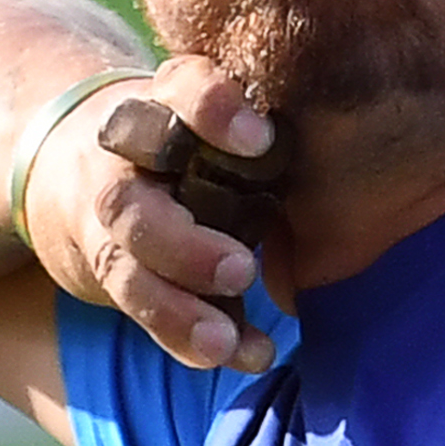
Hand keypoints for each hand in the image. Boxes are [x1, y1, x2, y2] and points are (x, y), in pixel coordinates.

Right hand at [21, 55, 282, 371]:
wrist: (87, 165)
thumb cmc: (197, 138)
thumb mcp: (223, 117)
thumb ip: (265, 138)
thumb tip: (357, 172)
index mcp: (166, 103)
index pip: (181, 90)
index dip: (213, 112)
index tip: (261, 139)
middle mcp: (125, 162)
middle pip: (131, 201)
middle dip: (181, 243)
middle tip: (241, 270)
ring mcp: (110, 220)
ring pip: (126, 266)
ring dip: (177, 308)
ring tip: (223, 341)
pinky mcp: (111, 271)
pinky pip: (144, 310)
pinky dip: (188, 338)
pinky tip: (243, 354)